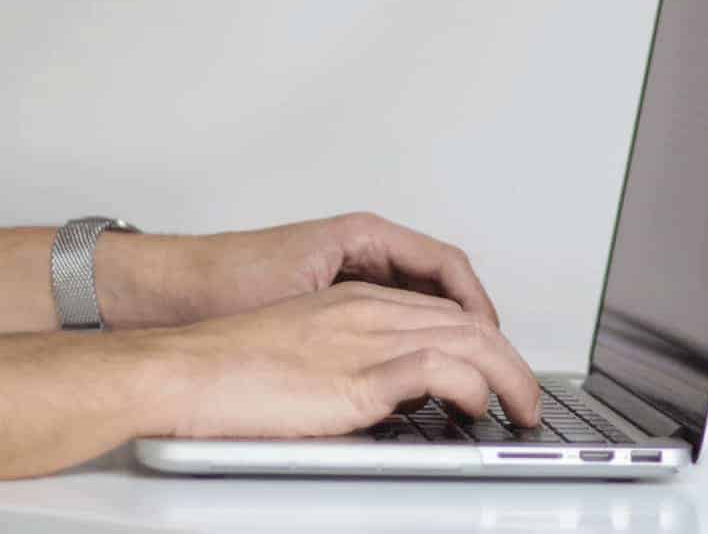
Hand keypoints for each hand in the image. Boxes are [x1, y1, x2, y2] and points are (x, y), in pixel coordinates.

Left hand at [97, 212, 499, 329]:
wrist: (164, 292)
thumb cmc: (222, 283)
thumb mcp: (306, 300)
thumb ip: (366, 316)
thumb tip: (422, 343)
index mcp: (364, 235)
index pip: (446, 264)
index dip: (477, 303)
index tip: (492, 337)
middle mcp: (362, 248)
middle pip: (441, 281)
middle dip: (470, 320)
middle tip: (490, 360)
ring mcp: (349, 270)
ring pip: (418, 299)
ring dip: (444, 330)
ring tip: (463, 366)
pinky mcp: (333, 295)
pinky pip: (391, 312)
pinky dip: (412, 336)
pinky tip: (415, 366)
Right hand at [152, 281, 541, 436]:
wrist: (180, 370)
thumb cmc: (224, 369)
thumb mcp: (304, 355)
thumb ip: (352, 365)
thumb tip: (392, 400)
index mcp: (355, 300)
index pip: (444, 310)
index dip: (483, 341)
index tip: (500, 370)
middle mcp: (368, 311)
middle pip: (468, 321)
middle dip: (511, 359)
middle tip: (527, 396)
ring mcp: (365, 339)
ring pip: (469, 340)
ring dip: (509, 377)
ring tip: (521, 408)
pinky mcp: (356, 375)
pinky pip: (439, 370)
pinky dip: (474, 386)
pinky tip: (481, 406)